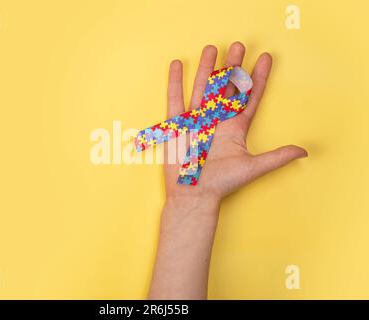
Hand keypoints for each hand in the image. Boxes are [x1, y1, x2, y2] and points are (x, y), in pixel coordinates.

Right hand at [164, 43, 306, 205]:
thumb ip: (276, 157)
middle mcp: (217, 120)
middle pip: (226, 87)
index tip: (265, 59)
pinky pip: (176, 99)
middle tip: (239, 46)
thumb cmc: (221, 183)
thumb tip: (304, 152)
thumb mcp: (252, 168)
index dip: (258, 78)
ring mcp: (197, 120)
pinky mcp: (178, 125)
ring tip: (211, 49)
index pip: (249, 97)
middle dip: (233, 67)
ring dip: (207, 68)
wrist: (194, 195)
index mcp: (235, 127)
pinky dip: (176, 82)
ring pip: (202, 88)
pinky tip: (178, 65)